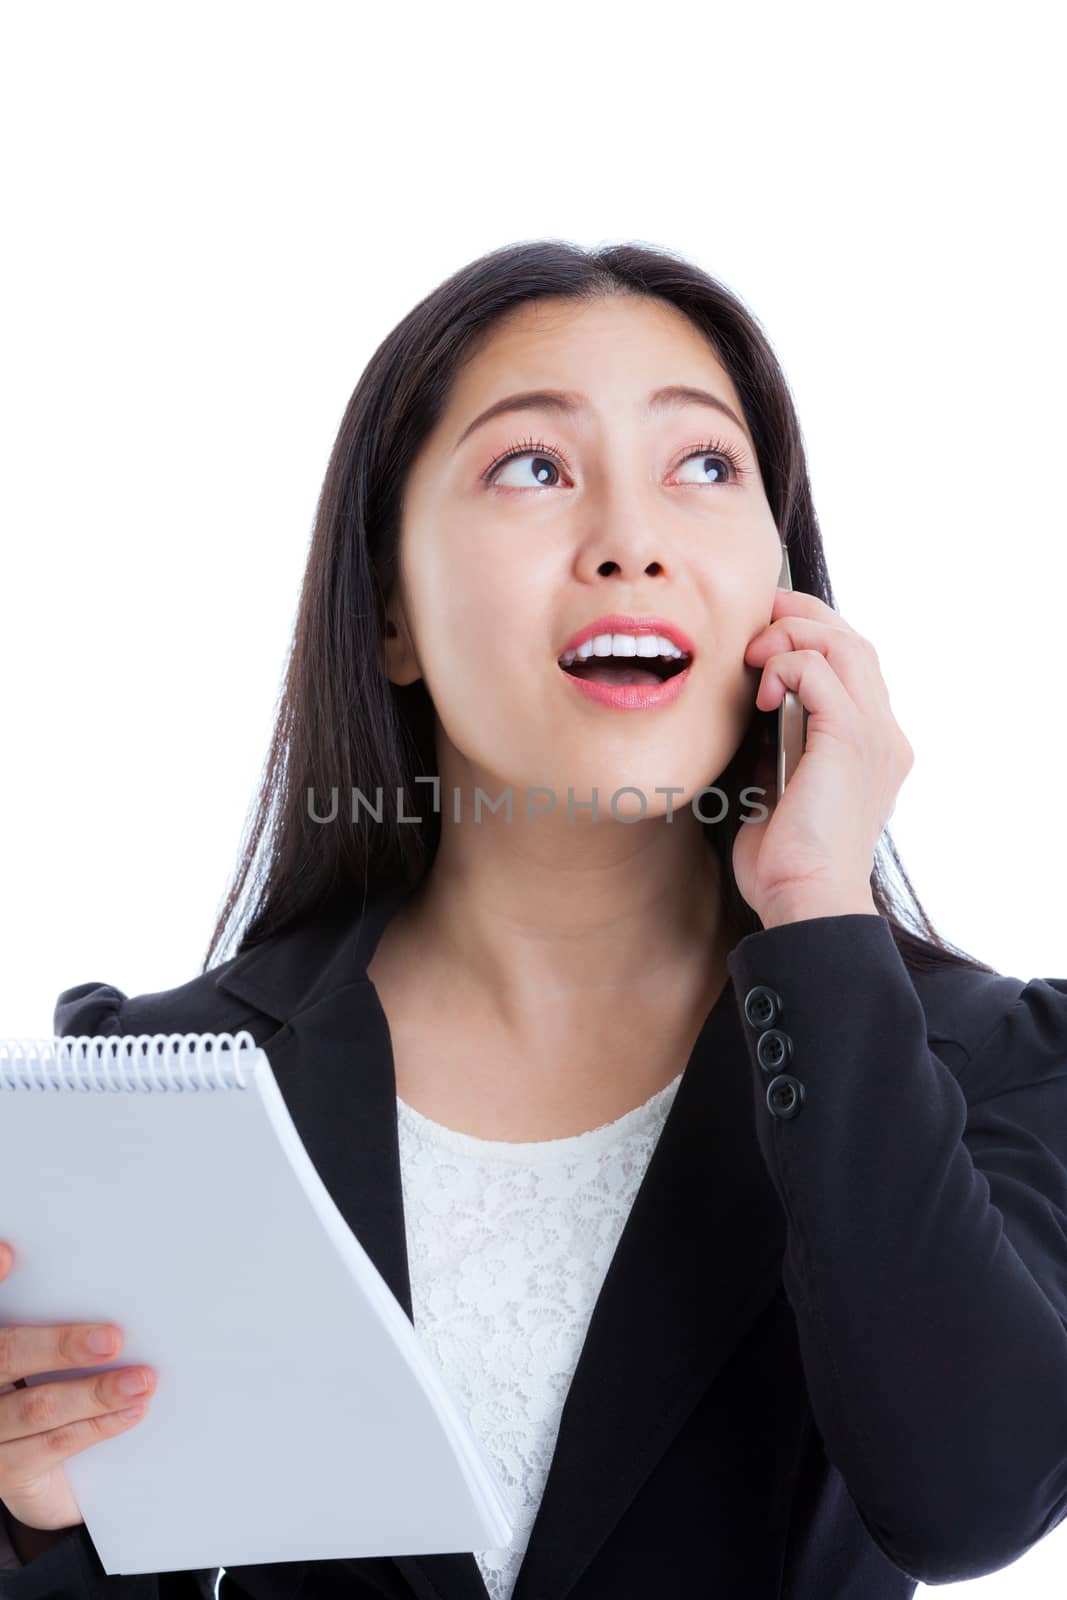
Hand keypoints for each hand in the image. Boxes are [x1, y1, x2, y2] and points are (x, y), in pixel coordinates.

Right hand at [0, 1241, 155, 1535]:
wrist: (32, 1468)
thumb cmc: (38, 1393)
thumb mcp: (40, 1353)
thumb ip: (53, 1327)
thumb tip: (87, 1274)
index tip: (10, 1254)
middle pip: (8, 1355)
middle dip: (61, 1347)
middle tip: (112, 1339)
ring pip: (37, 1407)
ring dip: (96, 1393)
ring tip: (141, 1381)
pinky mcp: (8, 1471)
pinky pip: (53, 1446)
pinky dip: (97, 1427)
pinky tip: (131, 1412)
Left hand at [732, 586, 913, 927]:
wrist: (806, 901)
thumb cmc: (786, 864)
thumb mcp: (777, 792)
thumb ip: (778, 750)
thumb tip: (755, 718)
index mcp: (873, 748)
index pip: (853, 664)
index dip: (811, 634)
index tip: (761, 631)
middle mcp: (885, 735)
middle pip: (854, 641)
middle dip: (801, 616)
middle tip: (756, 617)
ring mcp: (875, 736)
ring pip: (843, 643)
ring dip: (791, 636)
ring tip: (753, 656)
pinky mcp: (851, 740)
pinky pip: (822, 670)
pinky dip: (787, 665)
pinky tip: (762, 693)